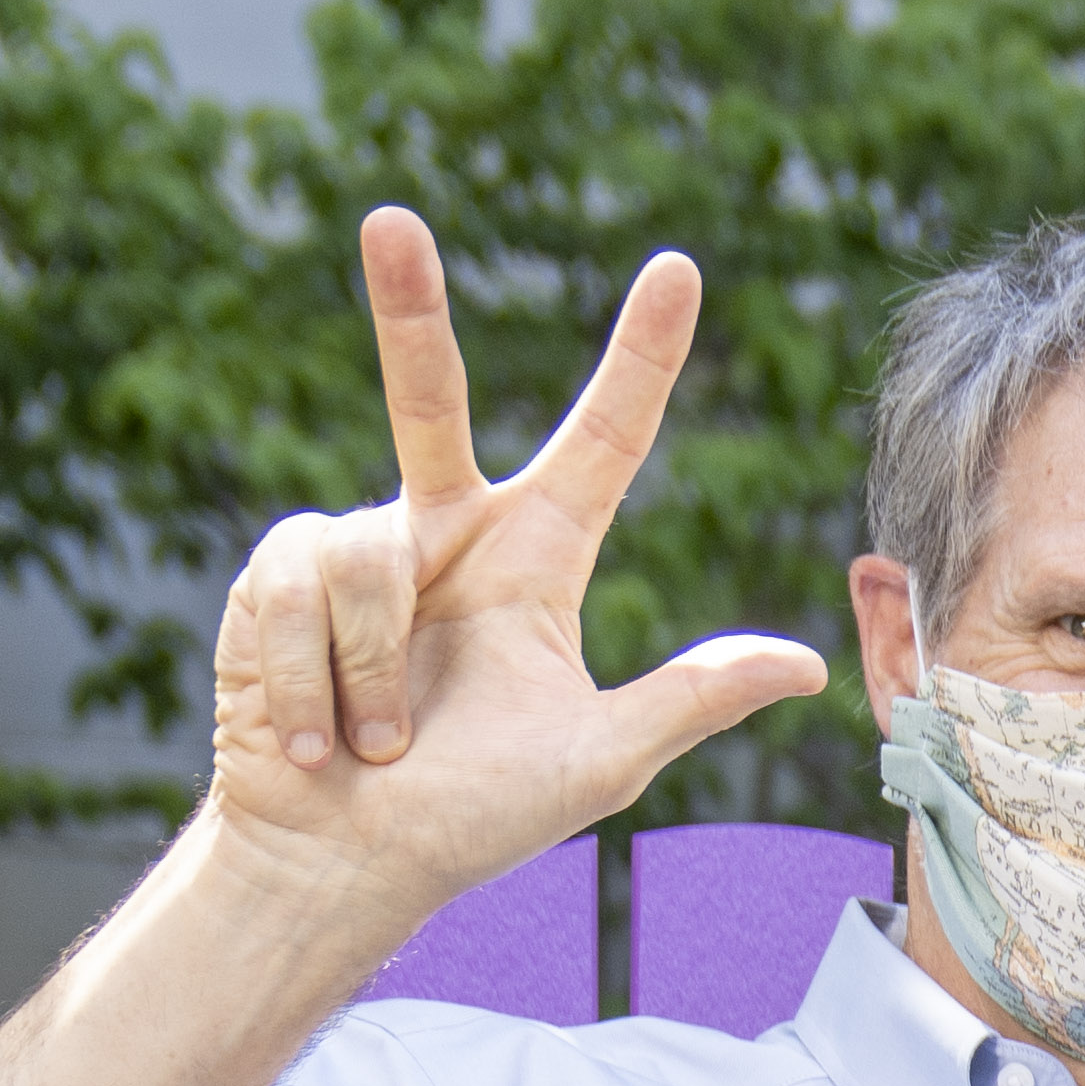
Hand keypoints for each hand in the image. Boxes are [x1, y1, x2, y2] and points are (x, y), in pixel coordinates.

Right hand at [188, 211, 831, 925]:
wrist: (344, 866)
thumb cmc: (472, 819)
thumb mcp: (599, 760)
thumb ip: (691, 698)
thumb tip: (808, 663)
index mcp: (536, 559)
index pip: (603, 439)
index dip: (640, 357)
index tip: (678, 269)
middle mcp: (447, 533)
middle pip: (429, 399)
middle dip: (405, 307)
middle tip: (390, 219)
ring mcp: (356, 549)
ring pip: (371, 555)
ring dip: (376, 675)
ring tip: (376, 744)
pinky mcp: (276, 576)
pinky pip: (300, 591)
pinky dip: (315, 683)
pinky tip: (316, 739)